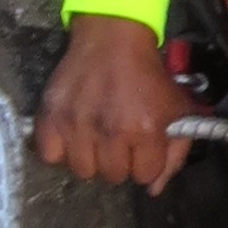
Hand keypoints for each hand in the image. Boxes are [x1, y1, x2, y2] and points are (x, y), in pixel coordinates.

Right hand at [34, 16, 196, 192]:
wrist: (113, 38)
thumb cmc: (147, 75)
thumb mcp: (176, 109)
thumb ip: (175, 153)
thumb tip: (155, 189)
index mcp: (144, 130)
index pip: (144, 176)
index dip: (145, 161)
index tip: (141, 145)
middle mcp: (110, 132)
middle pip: (113, 176)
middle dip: (119, 160)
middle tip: (117, 138)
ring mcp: (77, 126)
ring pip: (83, 171)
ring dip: (90, 157)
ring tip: (94, 136)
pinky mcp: (51, 118)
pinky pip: (51, 157)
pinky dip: (59, 149)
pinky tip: (71, 134)